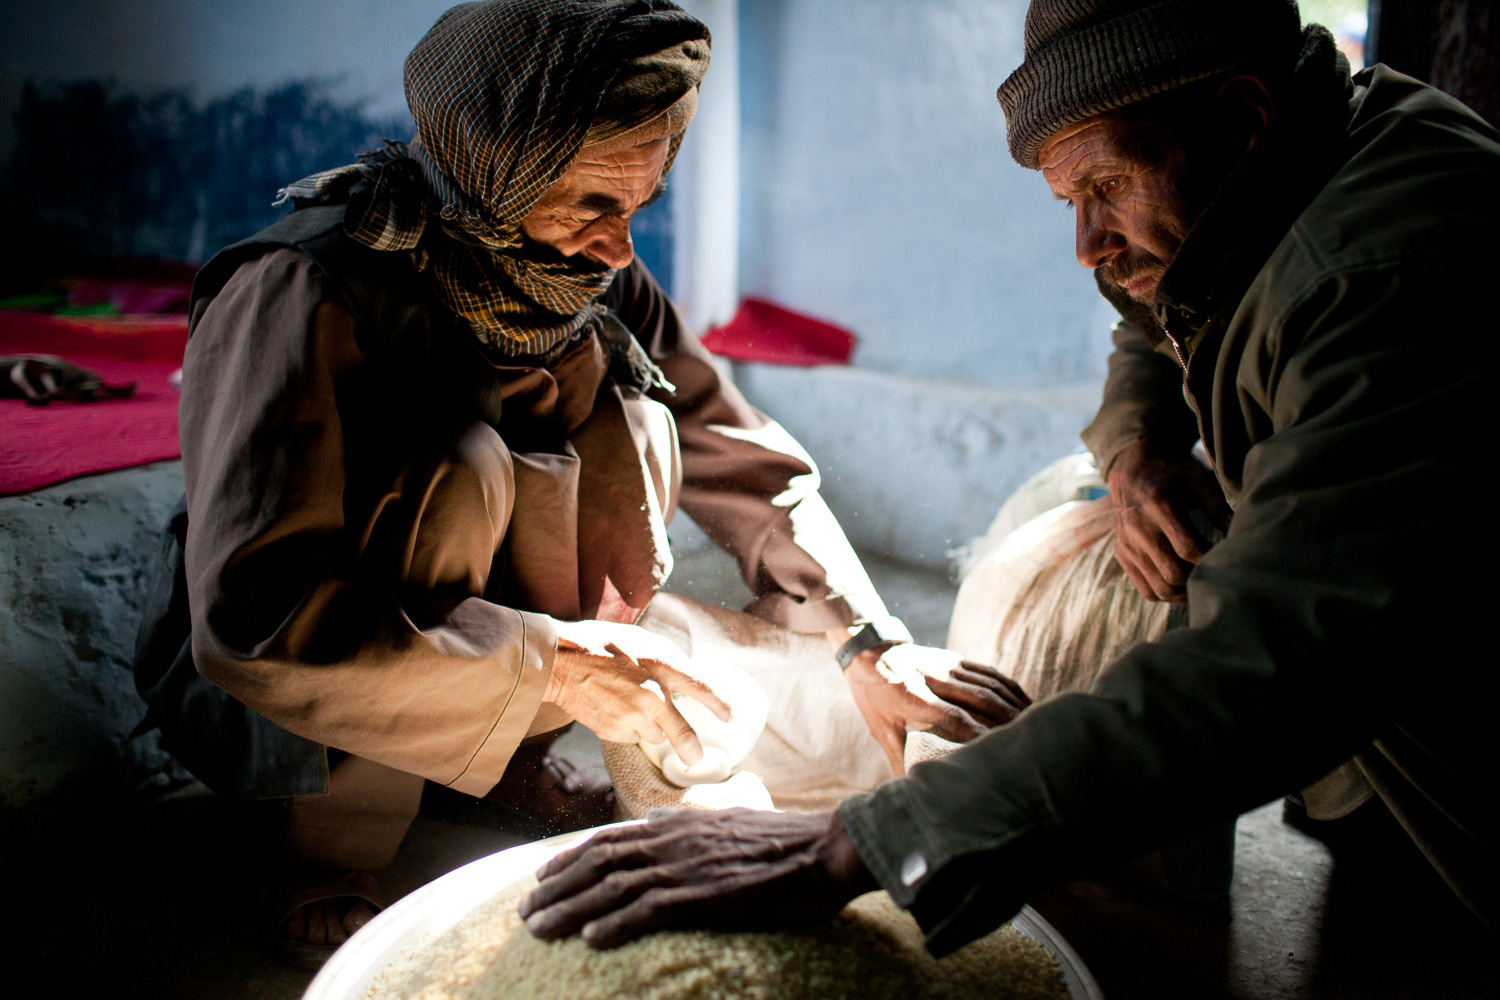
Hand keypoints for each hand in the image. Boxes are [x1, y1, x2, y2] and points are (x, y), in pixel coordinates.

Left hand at [520, 808, 874, 947]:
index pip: (610, 839)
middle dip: (556, 886)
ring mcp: (687, 866)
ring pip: (613, 886)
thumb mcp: (728, 819)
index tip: (540, 875)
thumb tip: (656, 813)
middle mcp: (673, 839)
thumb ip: (687, 819)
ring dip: (570, 907)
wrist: (826, 848)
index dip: (570, 857)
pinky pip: (649, 910)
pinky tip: (590, 940)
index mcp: (678, 824)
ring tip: (538, 929)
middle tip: (523, 911)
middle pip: (599, 862)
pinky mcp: (705, 894)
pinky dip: (616, 923)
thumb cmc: (783, 840)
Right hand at [547, 620, 729, 767]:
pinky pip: (632, 737)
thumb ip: (666, 661)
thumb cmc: (601, 644)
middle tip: (696, 756)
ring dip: (653, 728)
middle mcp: (651, 694)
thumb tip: (686, 679)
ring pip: (655, 736)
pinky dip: (630, 729)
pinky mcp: (613, 730)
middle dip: (691, 750)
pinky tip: (616, 710)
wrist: (561, 662)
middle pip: (682, 735)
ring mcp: (631, 716)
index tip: (729, 717)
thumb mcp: (643, 640)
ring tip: (633, 706)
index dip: (719, 704)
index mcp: (661, 664)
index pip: (701, 687)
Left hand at [835, 636, 1030, 774]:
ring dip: (1013, 704)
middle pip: (980, 697)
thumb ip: (898, 757)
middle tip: (1025, 741)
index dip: (976, 733)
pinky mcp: (957, 658)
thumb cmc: (874, 695)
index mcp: (911, 694)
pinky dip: (1010, 688)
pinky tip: (1024, 703)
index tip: (996, 750)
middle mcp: (933, 675)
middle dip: (1006, 719)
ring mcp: (947, 664)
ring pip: (989, 683)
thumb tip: (908, 790)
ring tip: (1032, 726)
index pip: (952, 716)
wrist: (870, 650)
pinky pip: (989, 672)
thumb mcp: (879, 727)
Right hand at [1107, 440, 1231, 603]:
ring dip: (1185, 594)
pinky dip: (1167, 595)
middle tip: (1217, 576)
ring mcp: (1127, 544)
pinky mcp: (1122, 555)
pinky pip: (1146, 590)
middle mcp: (1138, 527)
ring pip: (1159, 588)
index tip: (1226, 559)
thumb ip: (1218, 507)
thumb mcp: (1198, 481)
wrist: (1132, 473)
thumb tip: (1239, 535)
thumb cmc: (1173, 476)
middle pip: (1172, 573)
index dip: (1211, 559)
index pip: (1188, 548)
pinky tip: (1183, 587)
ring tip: (1203, 586)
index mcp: (1159, 505)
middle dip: (1199, 579)